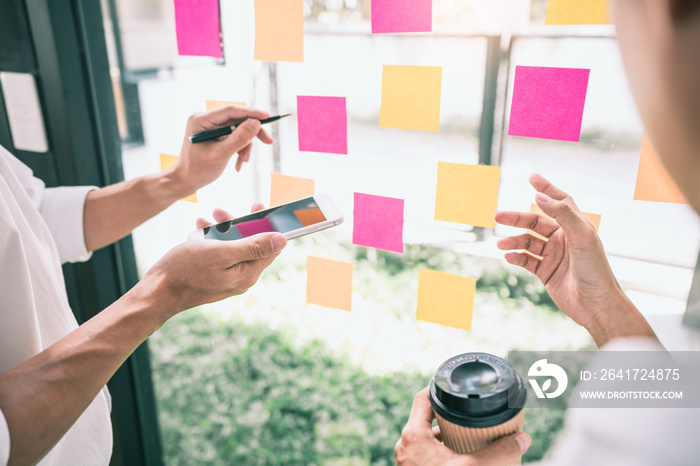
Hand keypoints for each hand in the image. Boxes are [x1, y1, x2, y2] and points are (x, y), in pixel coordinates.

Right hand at [140, 203, 285, 314]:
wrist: (157, 291)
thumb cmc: (186, 270)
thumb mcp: (222, 252)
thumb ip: (253, 246)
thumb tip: (282, 240)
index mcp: (248, 273)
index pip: (270, 247)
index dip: (268, 225)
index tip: (259, 206)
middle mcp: (242, 277)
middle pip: (251, 245)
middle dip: (239, 224)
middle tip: (223, 210)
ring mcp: (228, 278)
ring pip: (233, 246)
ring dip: (223, 229)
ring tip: (208, 218)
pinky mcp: (215, 276)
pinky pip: (220, 253)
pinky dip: (212, 239)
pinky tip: (200, 229)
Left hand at [171, 105, 274, 195]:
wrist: (186, 181)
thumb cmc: (199, 170)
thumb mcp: (221, 154)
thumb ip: (239, 138)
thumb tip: (256, 123)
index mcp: (201, 120)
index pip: (231, 111)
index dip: (251, 113)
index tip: (267, 116)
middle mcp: (204, 119)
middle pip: (236, 119)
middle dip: (251, 134)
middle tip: (268, 141)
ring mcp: (209, 127)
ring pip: (237, 130)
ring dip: (244, 146)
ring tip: (243, 162)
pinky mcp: (214, 134)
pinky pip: (233, 136)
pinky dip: (238, 149)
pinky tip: (237, 164)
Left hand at [395, 388, 529, 465]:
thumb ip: (500, 453)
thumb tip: (523, 439)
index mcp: (413, 435)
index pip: (423, 398)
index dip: (438, 388)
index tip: (455, 386)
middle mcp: (406, 445)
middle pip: (427, 418)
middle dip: (449, 416)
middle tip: (470, 413)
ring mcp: (408, 460)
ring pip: (428, 439)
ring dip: (446, 436)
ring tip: (469, 434)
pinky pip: (428, 454)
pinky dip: (443, 452)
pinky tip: (461, 457)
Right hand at [495, 174, 655, 346]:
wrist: (596, 305)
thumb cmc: (596, 270)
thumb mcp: (582, 237)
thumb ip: (562, 213)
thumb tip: (539, 196)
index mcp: (575, 226)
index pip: (559, 201)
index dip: (546, 189)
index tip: (531, 178)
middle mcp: (563, 239)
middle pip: (535, 222)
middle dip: (516, 219)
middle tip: (498, 216)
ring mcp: (553, 255)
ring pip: (527, 242)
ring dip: (513, 241)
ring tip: (501, 245)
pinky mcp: (546, 272)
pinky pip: (526, 260)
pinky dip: (515, 257)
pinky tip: (508, 257)